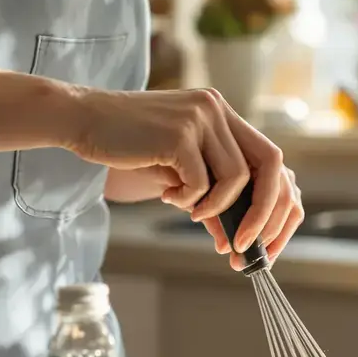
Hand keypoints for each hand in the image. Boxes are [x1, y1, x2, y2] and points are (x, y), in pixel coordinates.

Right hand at [69, 87, 296, 266]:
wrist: (82, 120)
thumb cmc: (128, 146)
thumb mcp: (178, 168)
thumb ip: (211, 193)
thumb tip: (236, 238)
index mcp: (222, 114)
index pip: (270, 158)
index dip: (274, 201)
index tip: (264, 238)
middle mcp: (217, 109)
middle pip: (270, 166)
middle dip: (263, 215)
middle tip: (243, 247)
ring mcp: (200, 118)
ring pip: (237, 179)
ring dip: (216, 209)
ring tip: (189, 212)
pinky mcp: (179, 134)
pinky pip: (201, 183)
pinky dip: (188, 200)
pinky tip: (166, 194)